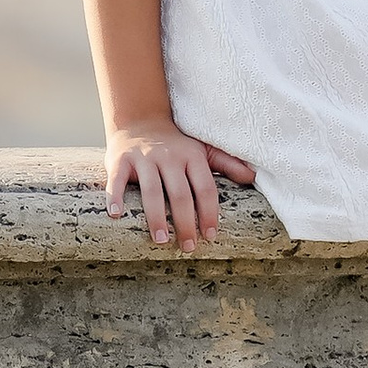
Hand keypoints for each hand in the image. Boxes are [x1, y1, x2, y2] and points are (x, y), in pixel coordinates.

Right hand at [104, 120, 256, 247]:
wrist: (141, 120)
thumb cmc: (176, 144)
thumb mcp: (202, 150)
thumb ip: (226, 164)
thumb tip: (252, 177)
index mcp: (192, 156)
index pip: (205, 188)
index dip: (209, 213)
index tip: (210, 236)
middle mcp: (169, 157)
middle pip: (180, 194)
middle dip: (185, 223)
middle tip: (188, 247)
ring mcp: (144, 158)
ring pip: (151, 190)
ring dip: (156, 217)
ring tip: (161, 240)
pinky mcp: (121, 159)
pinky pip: (117, 179)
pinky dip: (115, 196)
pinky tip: (115, 215)